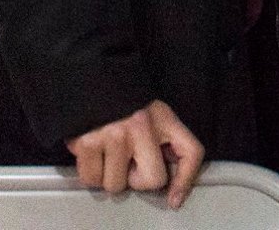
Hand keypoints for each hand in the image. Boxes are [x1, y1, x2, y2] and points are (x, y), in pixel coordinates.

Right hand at [66, 99, 203, 208]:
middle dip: (138, 180)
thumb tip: (170, 185)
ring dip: (111, 177)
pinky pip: (91, 180)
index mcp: (164, 119)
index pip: (191, 151)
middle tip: (129, 164)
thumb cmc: (125, 104)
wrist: (91, 80)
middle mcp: (142, 127)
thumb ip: (164, 142)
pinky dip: (91, 173)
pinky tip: (94, 154)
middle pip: (152, 180)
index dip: (186, 180)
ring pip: (116, 185)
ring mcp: (114, 135)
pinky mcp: (87, 143)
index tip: (175, 198)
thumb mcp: (154, 115)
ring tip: (109, 154)